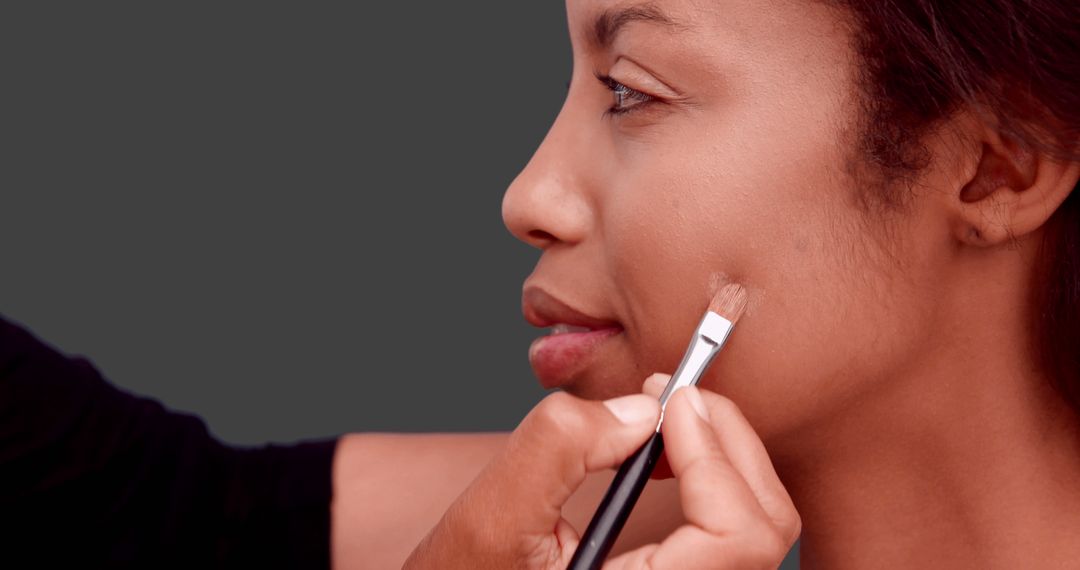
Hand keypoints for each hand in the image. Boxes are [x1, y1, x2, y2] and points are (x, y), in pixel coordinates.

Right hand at [403, 374, 799, 568]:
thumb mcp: (489, 518)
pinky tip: (668, 455)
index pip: (737, 537)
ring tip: (669, 418)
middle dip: (728, 441)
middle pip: (767, 526)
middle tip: (675, 395)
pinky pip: (737, 533)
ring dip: (725, 456)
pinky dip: (717, 478)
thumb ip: (557, 449)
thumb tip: (640, 410)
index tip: (670, 402)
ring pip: (761, 528)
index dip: (713, 456)